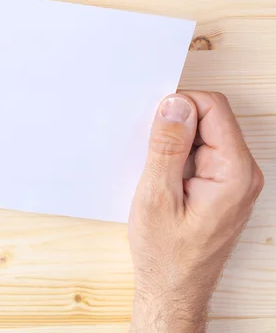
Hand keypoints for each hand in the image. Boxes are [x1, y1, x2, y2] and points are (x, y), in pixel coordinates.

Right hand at [129, 91, 263, 331]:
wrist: (172, 289)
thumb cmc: (166, 255)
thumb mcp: (156, 197)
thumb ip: (166, 147)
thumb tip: (174, 104)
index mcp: (234, 173)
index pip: (213, 108)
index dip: (179, 108)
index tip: (154, 127)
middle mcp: (242, 172)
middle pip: (210, 119)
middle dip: (176, 127)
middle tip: (152, 157)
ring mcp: (234, 179)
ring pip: (203, 135)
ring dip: (174, 145)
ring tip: (157, 175)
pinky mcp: (222, 186)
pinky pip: (200, 153)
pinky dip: (177, 158)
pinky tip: (163, 180)